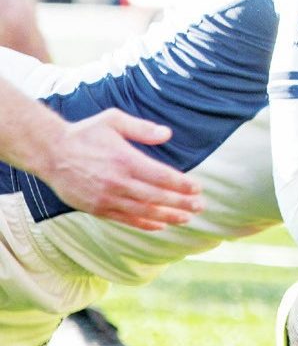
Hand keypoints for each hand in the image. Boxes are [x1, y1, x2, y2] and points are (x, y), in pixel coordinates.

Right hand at [44, 109, 202, 229]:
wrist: (50, 152)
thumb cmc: (85, 133)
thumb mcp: (113, 120)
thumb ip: (141, 128)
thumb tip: (167, 134)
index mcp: (125, 160)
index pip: (162, 176)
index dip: (182, 185)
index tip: (198, 189)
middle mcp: (117, 182)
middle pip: (157, 197)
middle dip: (182, 203)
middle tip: (200, 206)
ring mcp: (106, 198)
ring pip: (144, 212)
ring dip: (168, 216)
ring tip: (187, 218)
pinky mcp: (96, 208)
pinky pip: (125, 219)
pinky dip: (144, 223)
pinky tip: (160, 225)